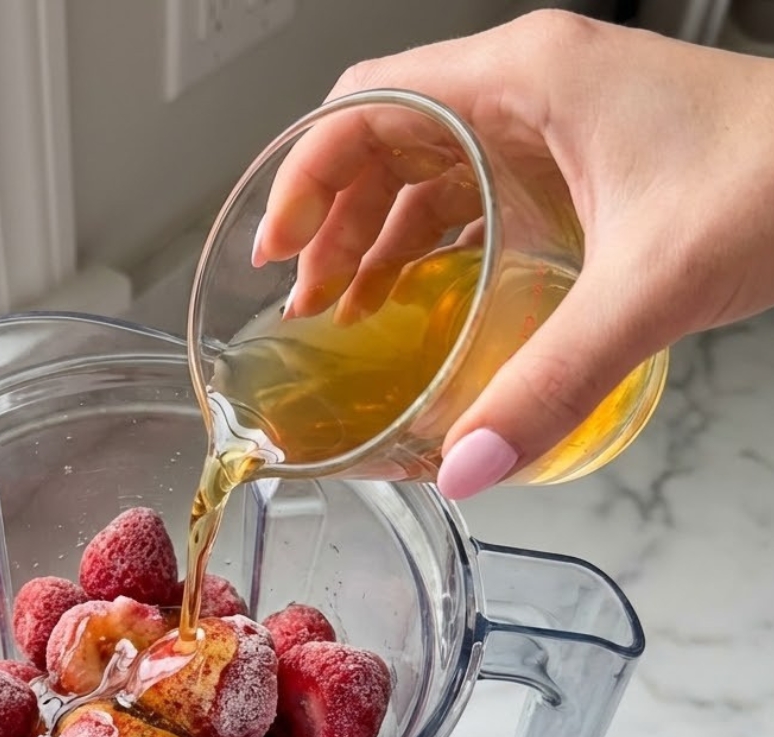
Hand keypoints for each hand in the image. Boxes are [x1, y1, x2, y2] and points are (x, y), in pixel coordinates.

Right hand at [251, 12, 773, 497]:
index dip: (303, 176)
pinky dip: (429, 245)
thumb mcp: (651, 285)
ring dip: (374, 236)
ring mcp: (553, 123)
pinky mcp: (575, 163)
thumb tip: (466, 464)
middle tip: (303, 299)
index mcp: (526, 81)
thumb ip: (553, 382)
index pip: (366, 105)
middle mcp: (529, 91)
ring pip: (424, 168)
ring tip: (343, 312)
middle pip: (382, 139)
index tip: (275, 248)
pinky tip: (417, 300)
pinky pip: (472, 195)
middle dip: (329, 218)